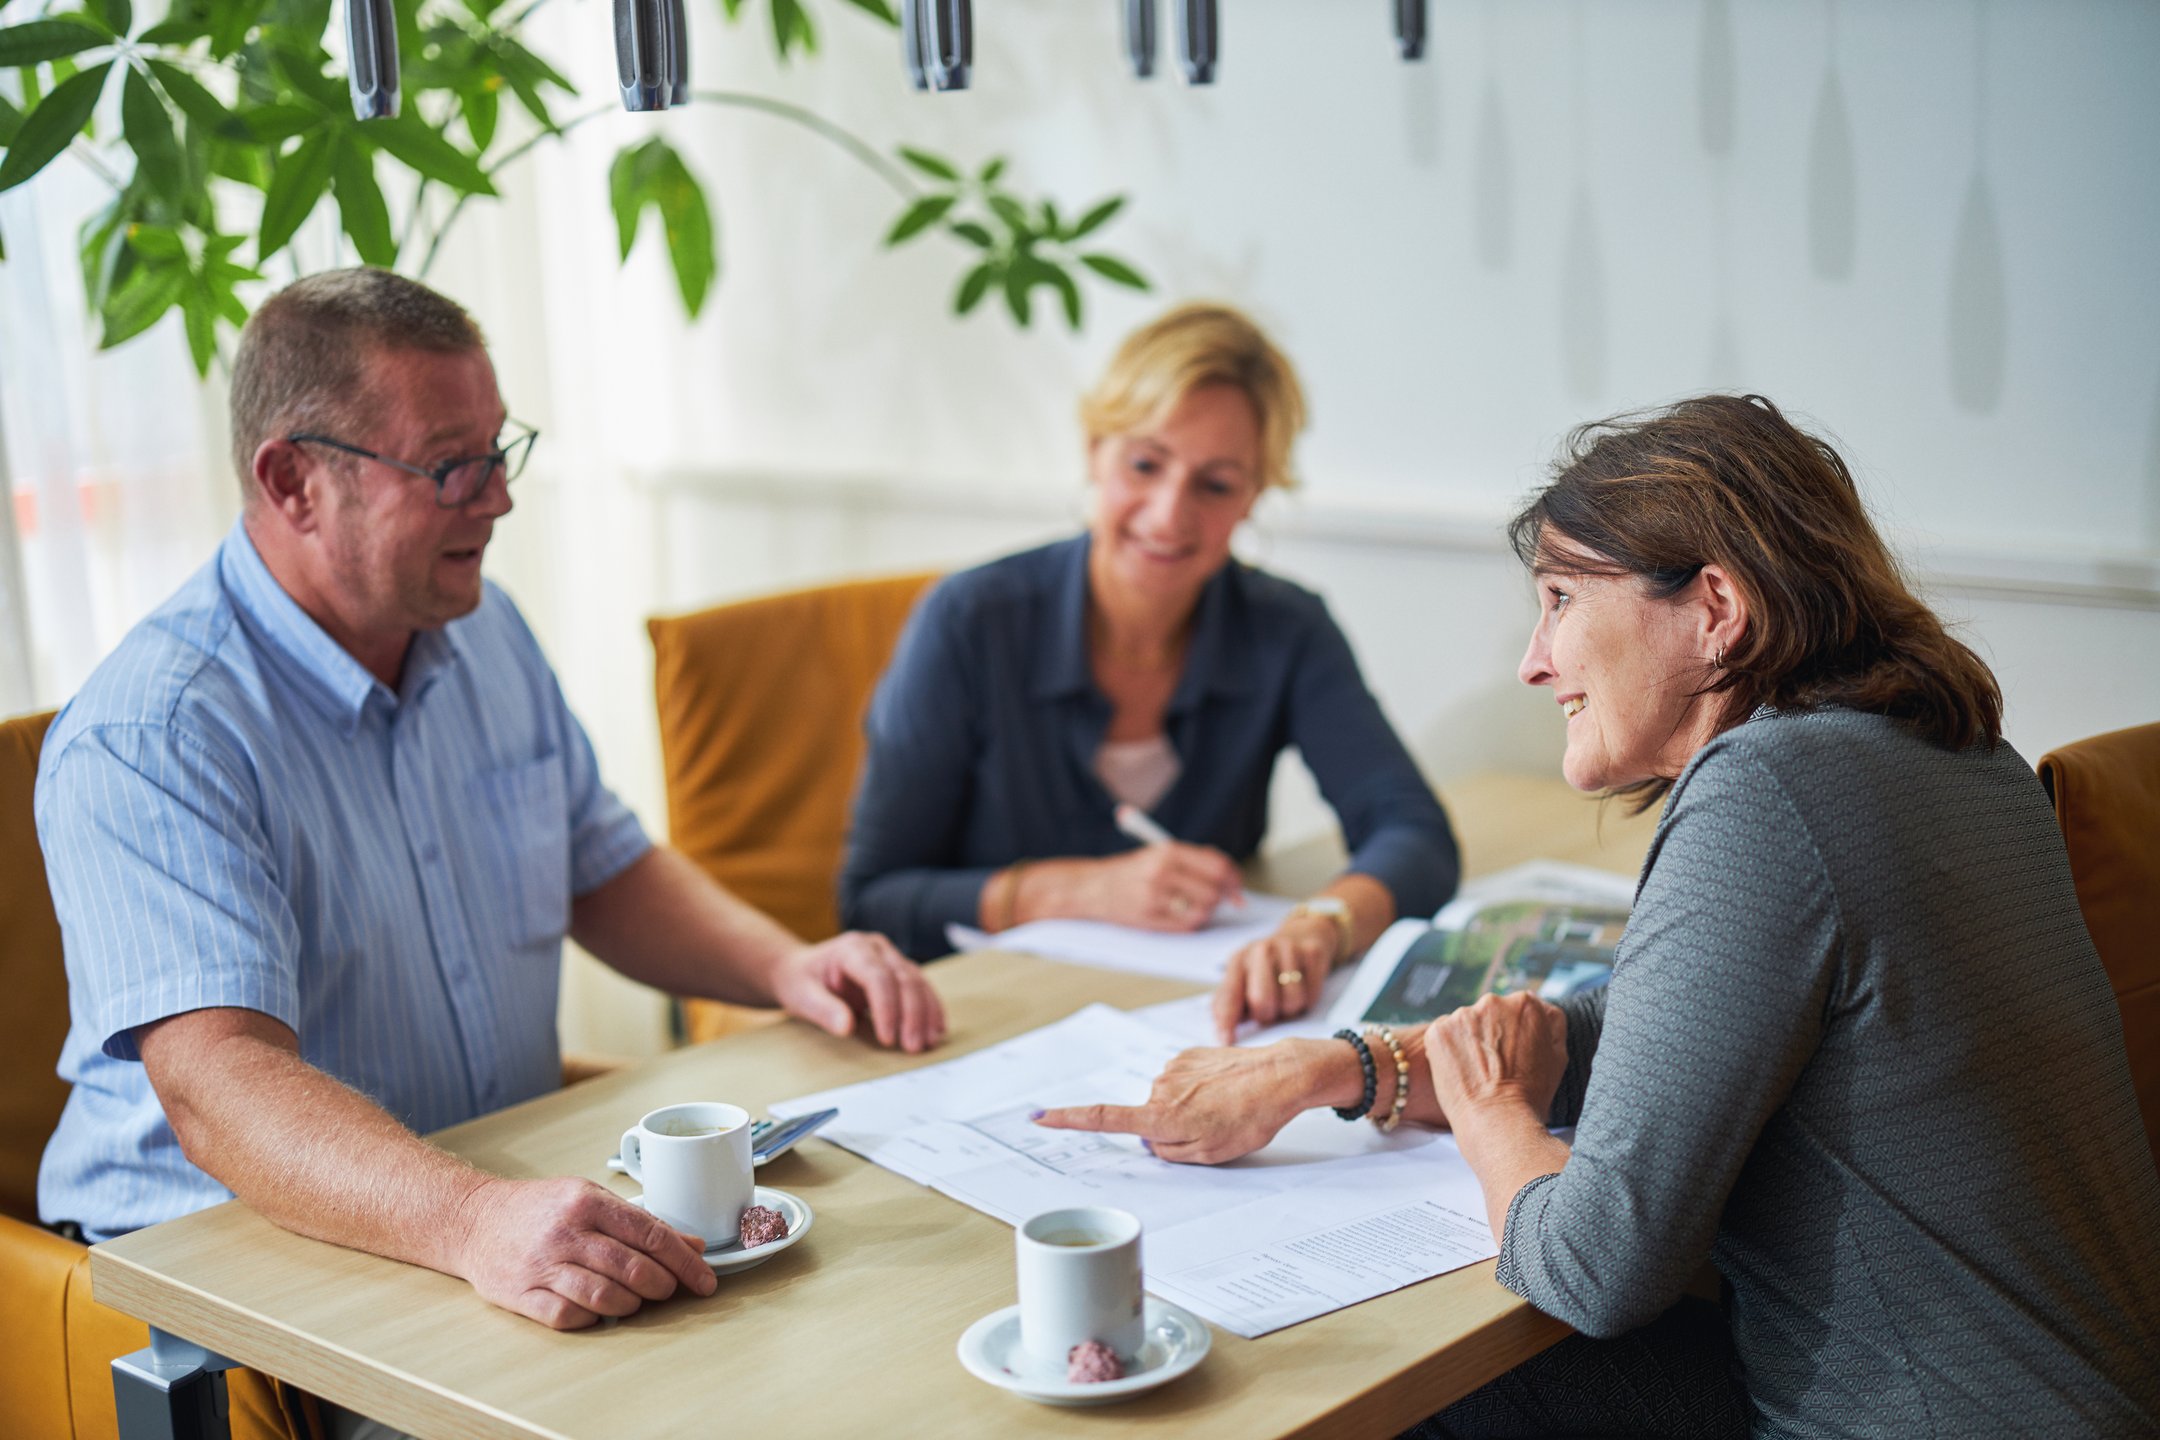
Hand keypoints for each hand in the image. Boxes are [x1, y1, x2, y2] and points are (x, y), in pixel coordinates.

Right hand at [451, 1175, 716, 1329]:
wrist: (475, 1219)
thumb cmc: (539, 1209)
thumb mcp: (591, 1199)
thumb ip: (641, 1222)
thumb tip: (692, 1245)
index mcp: (587, 1202)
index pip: (650, 1234)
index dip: (685, 1261)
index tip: (705, 1279)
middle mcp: (566, 1232)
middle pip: (632, 1268)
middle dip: (663, 1286)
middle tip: (670, 1290)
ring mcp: (542, 1265)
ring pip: (605, 1296)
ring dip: (632, 1304)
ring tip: (636, 1300)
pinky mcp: (521, 1294)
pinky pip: (569, 1316)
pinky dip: (593, 1318)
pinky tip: (598, 1309)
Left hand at [772, 931, 946, 1052]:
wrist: (800, 969)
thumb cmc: (800, 981)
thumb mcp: (801, 996)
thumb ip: (823, 1010)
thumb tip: (845, 1027)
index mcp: (852, 949)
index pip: (878, 976)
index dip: (887, 1008)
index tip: (888, 1039)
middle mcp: (876, 948)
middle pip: (905, 978)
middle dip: (912, 1015)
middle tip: (913, 1047)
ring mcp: (890, 957)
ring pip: (918, 982)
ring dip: (926, 1014)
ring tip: (928, 1042)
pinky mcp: (898, 971)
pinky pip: (920, 988)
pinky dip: (929, 1010)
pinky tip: (935, 1030)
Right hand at [1034, 1037, 1353, 1163]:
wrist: (1281, 1076)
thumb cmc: (1251, 1118)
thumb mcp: (1211, 1154)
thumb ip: (1171, 1153)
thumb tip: (1152, 1142)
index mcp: (1163, 1117)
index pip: (1104, 1119)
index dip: (1069, 1119)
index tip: (1040, 1116)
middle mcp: (1161, 1089)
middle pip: (1149, 1120)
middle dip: (1170, 1131)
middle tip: (1212, 1132)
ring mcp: (1174, 1068)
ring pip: (1167, 1101)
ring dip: (1188, 1110)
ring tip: (1225, 1110)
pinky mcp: (1188, 1054)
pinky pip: (1182, 1082)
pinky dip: (1198, 1091)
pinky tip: (1225, 1092)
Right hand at [1055, 843, 1242, 930]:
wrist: (1092, 887)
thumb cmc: (1131, 871)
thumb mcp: (1160, 853)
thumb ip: (1194, 860)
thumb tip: (1229, 876)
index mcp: (1168, 851)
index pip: (1217, 866)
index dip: (1233, 879)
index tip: (1236, 887)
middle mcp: (1162, 871)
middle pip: (1214, 891)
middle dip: (1220, 897)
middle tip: (1214, 898)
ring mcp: (1155, 896)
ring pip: (1204, 910)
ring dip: (1205, 910)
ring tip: (1192, 904)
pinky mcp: (1150, 917)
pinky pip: (1188, 925)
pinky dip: (1192, 921)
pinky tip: (1181, 914)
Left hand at [1212, 915, 1339, 1042]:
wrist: (1302, 935)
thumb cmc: (1267, 967)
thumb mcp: (1243, 978)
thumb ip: (1228, 1004)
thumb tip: (1222, 1034)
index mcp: (1238, 960)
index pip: (1229, 996)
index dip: (1227, 1022)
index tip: (1227, 1041)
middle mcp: (1261, 951)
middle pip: (1262, 1001)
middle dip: (1266, 1016)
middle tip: (1268, 1012)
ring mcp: (1288, 949)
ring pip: (1291, 1002)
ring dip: (1289, 1010)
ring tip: (1285, 999)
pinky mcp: (1313, 953)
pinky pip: (1311, 995)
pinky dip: (1308, 1001)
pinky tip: (1302, 989)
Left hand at [1423, 993, 1568, 1128]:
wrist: (1497, 1120)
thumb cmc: (1531, 1095)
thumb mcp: (1558, 1055)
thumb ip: (1551, 1023)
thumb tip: (1540, 1006)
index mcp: (1526, 1004)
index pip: (1517, 1010)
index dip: (1514, 1034)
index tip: (1513, 1054)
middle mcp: (1494, 1001)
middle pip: (1490, 1014)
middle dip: (1490, 1034)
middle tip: (1495, 1066)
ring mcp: (1463, 1014)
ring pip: (1464, 1024)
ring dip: (1468, 1041)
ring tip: (1477, 1072)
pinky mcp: (1438, 1030)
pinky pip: (1442, 1036)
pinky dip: (1447, 1051)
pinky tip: (1458, 1072)